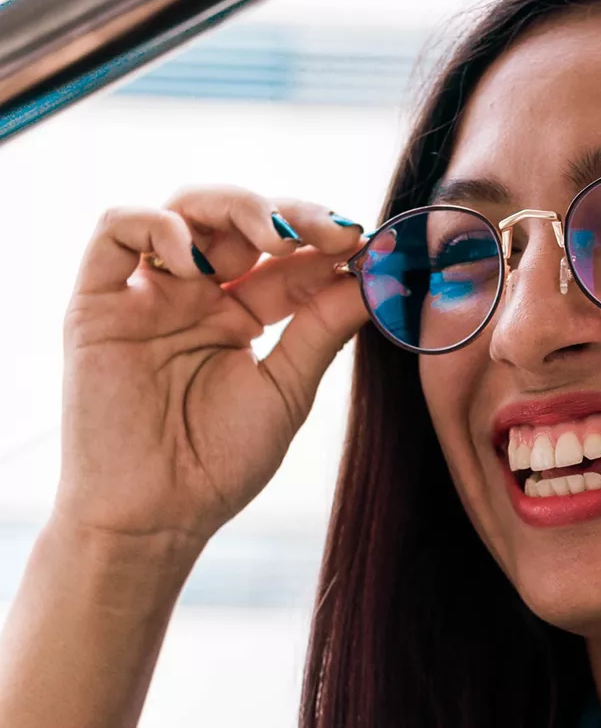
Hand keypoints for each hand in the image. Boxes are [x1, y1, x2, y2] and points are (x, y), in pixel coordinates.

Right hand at [54, 185, 367, 563]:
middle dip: (291, 214)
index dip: (326, 242)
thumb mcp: (287, 389)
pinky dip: (159, 224)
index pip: (288, 257)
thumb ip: (323, 329)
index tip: (369, 243)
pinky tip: (200, 259)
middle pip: (240, 220)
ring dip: (236, 209)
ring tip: (275, 240)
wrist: (155, 518)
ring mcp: (148, 293)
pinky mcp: (98, 301)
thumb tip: (375, 276)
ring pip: (184, 208)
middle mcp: (196, 295)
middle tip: (333, 231)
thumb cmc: (219, 464)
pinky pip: (115, 230)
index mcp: (243, 315)